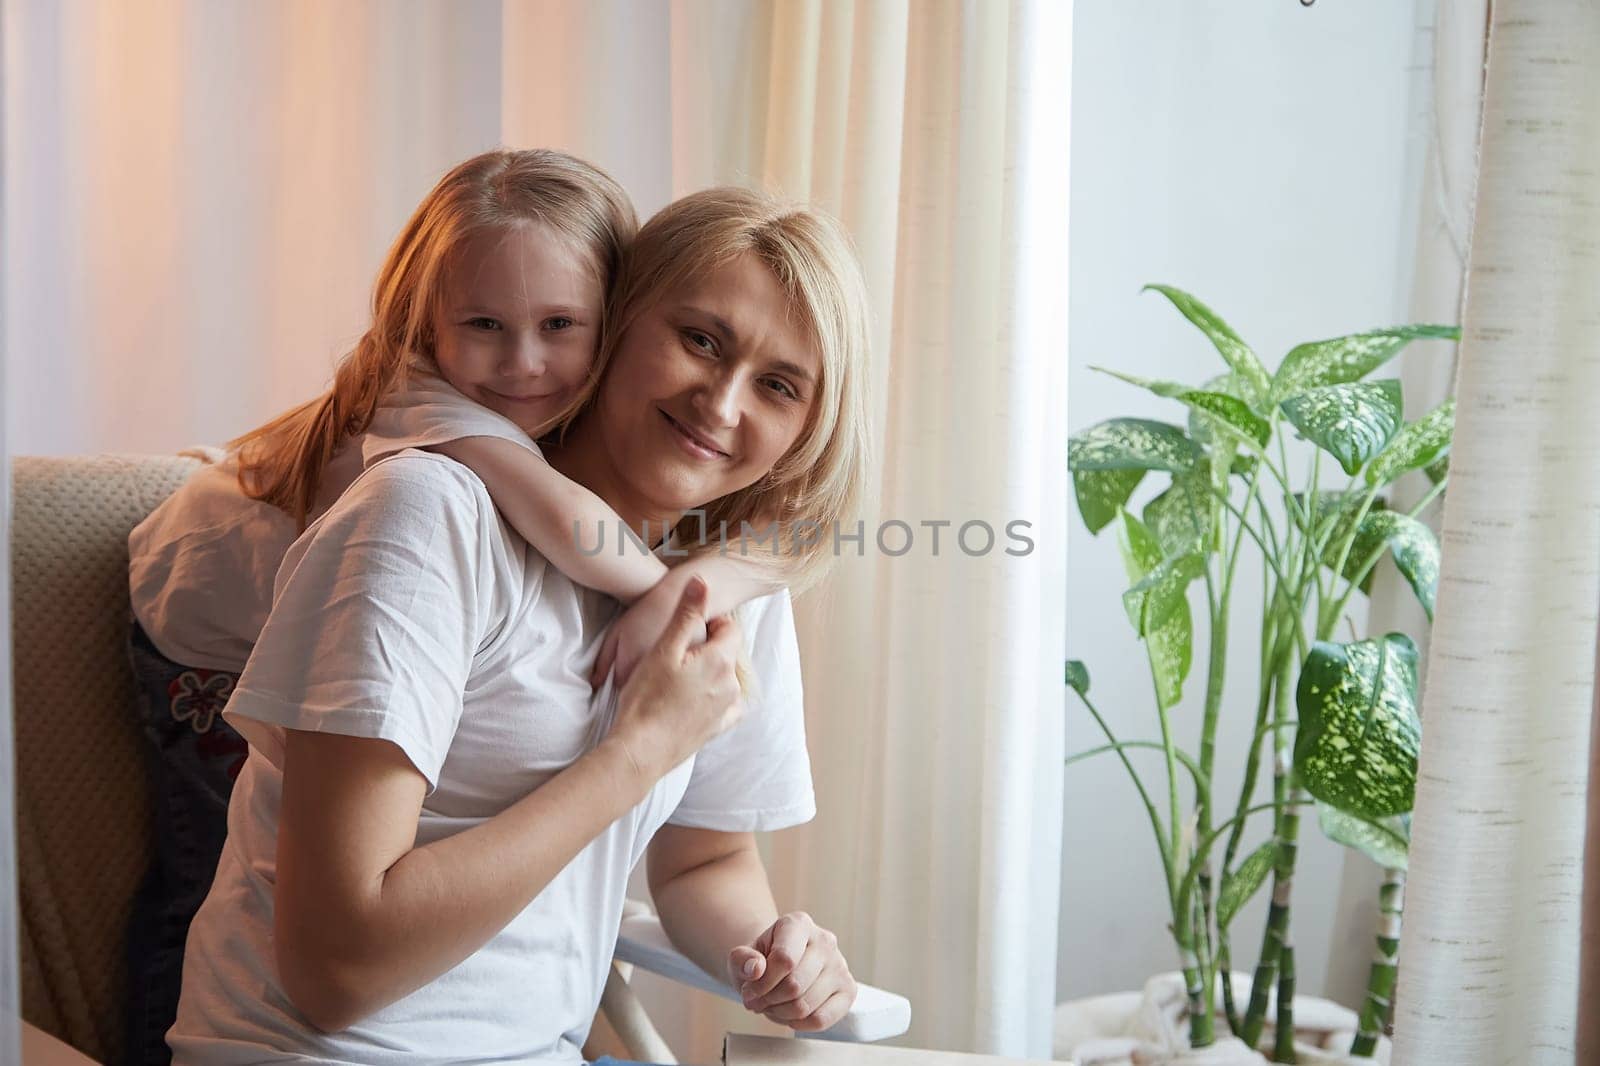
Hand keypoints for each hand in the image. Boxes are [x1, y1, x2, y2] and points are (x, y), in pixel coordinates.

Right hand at [604, 578, 742, 783]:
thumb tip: (703, 580)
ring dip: (707, 672)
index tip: (685, 630)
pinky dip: (713, 697)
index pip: (729, 627)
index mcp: (720, 660)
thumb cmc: (647, 697)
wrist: (640, 749)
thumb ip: (686, 613)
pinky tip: (693, 697)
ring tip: (676, 678)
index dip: (708, 623)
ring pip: (724, 678)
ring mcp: (727, 708)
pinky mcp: (718, 728)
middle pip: (726, 652)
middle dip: (707, 648)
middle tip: (675, 654)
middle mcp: (731, 684)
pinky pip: (725, 705)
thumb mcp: (663, 648)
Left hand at [727, 912, 856, 1032]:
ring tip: (772, 1005)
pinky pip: (822, 1019)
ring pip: (806, 1005)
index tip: (749, 990)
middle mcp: (825, 940)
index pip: (784, 959)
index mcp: (798, 923)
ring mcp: (840, 965)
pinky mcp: (848, 990)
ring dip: (781, 1013)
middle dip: (769, 1000)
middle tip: (758, 1001)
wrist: (779, 965)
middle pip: (795, 985)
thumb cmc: (761, 960)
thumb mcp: (742, 956)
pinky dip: (799, 1024)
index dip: (762, 983)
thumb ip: (742, 960)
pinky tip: (789, 1015)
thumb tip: (756, 969)